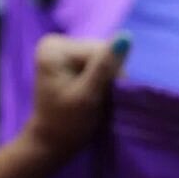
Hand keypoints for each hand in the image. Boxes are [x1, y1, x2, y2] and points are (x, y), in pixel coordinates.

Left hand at [22, 34, 125, 160]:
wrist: (52, 142)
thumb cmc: (68, 123)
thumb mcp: (88, 96)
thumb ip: (105, 66)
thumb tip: (126, 36)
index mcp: (55, 48)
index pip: (100, 50)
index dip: (111, 73)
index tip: (103, 96)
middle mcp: (56, 43)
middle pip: (101, 52)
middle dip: (108, 76)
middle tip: (100, 99)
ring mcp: (62, 51)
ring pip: (102, 58)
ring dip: (106, 79)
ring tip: (96, 98)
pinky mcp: (69, 60)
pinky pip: (97, 64)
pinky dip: (101, 80)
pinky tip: (94, 93)